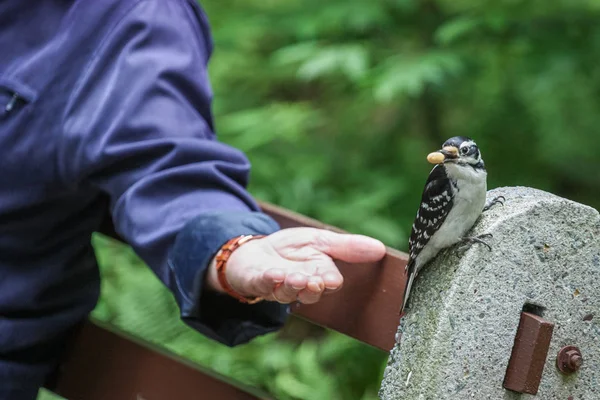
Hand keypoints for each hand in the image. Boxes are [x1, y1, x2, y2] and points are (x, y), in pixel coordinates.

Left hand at [206, 227, 385, 303]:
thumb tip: (380, 248)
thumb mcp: (320, 240)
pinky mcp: (257, 281)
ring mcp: (278, 286)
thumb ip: (347, 246)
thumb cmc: (291, 249)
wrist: (256, 251)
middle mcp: (300, 285)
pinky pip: (263, 284)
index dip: (330, 281)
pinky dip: (268, 280)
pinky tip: (274, 273)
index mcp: (319, 275)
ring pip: (287, 292)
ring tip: (297, 277)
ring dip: (292, 285)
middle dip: (312, 288)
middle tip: (315, 281)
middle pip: (310, 292)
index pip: (330, 282)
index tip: (333, 279)